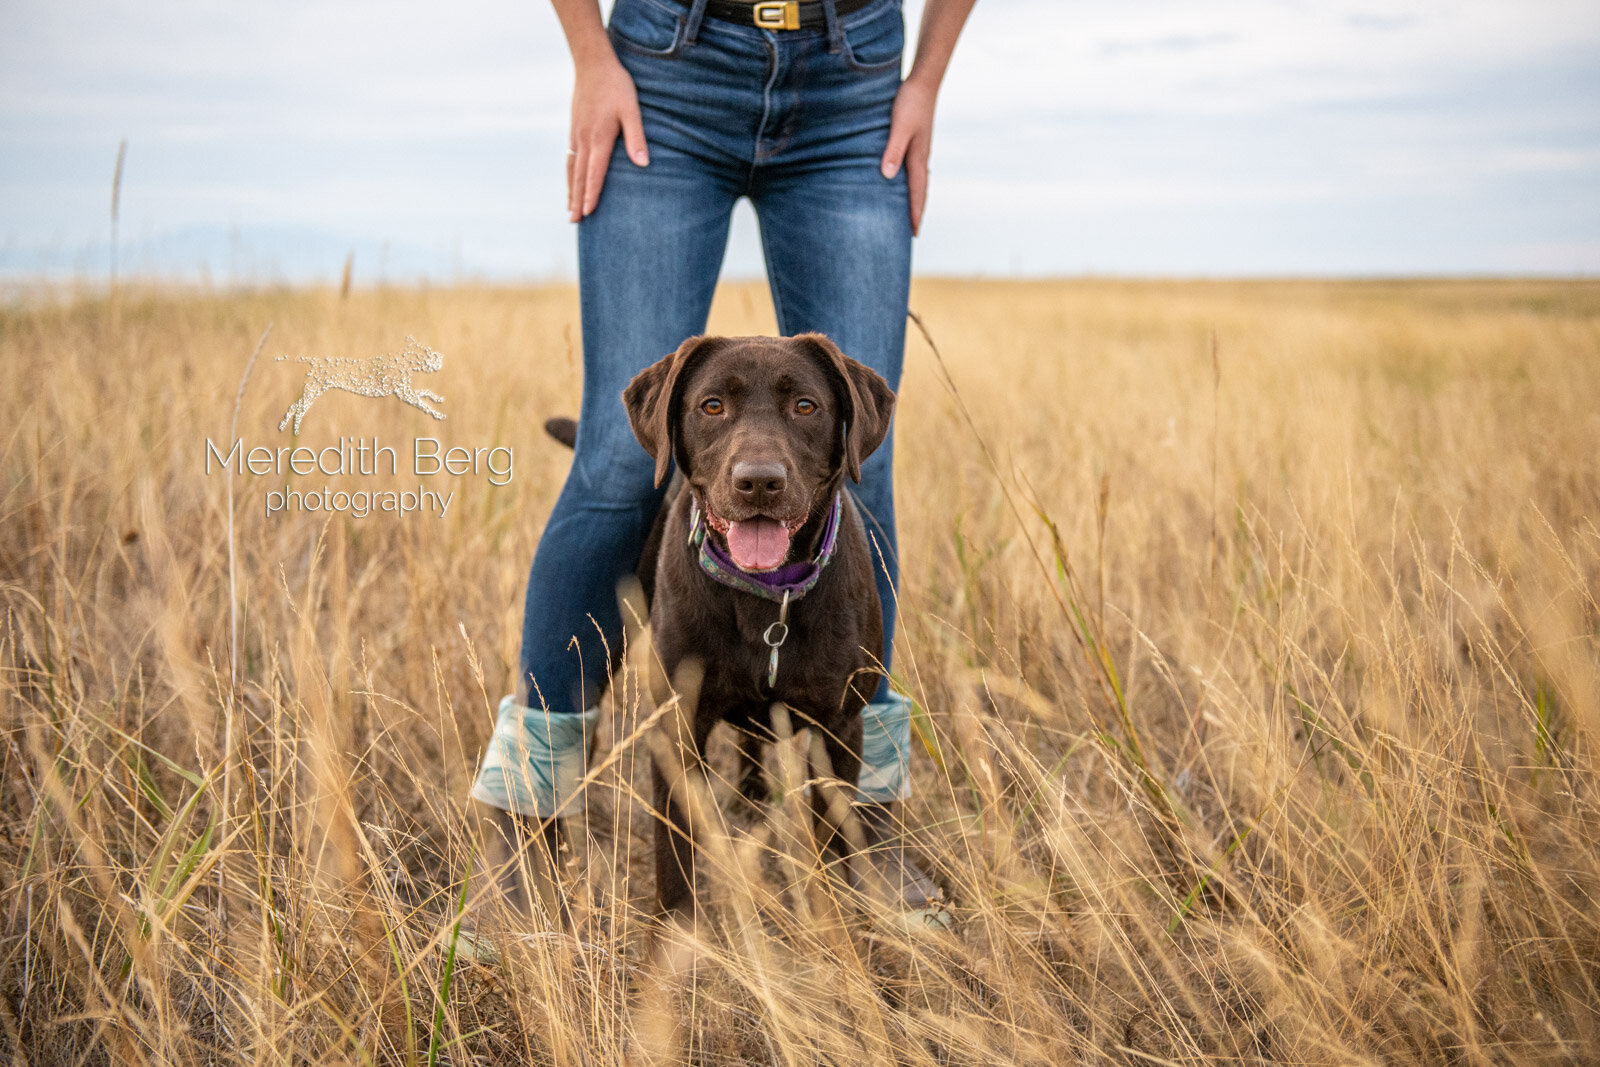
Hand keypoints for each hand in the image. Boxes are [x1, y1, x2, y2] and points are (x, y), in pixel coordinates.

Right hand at [568, 52, 648, 220]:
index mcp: (599, 138)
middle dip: (577, 200)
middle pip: (579, 176)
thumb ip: (637, 138)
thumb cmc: (616, 86)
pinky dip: (569, 174)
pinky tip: (571, 181)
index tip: (588, 213)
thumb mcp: (632, 110)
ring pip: (572, 168)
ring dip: (570, 190)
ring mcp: (576, 134)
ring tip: (569, 209)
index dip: (592, 194)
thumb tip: (643, 164)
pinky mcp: (574, 128)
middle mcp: (583, 139)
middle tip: (574, 221)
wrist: (592, 63)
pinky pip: (569, 157)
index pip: (595, 173)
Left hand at [879, 75, 937, 235]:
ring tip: (909, 212)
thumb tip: (888, 176)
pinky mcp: (916, 141)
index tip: (914, 233)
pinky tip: (903, 181)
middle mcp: (921, 157)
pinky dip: (911, 181)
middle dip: (917, 211)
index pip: (917, 192)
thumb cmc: (910, 103)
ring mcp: (920, 149)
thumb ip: (893, 151)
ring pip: (918, 180)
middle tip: (913, 231)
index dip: (915, 213)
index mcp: (918, 158)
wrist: (924, 81)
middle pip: (921, 190)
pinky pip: (914, 168)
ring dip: (915, 197)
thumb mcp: (899, 127)